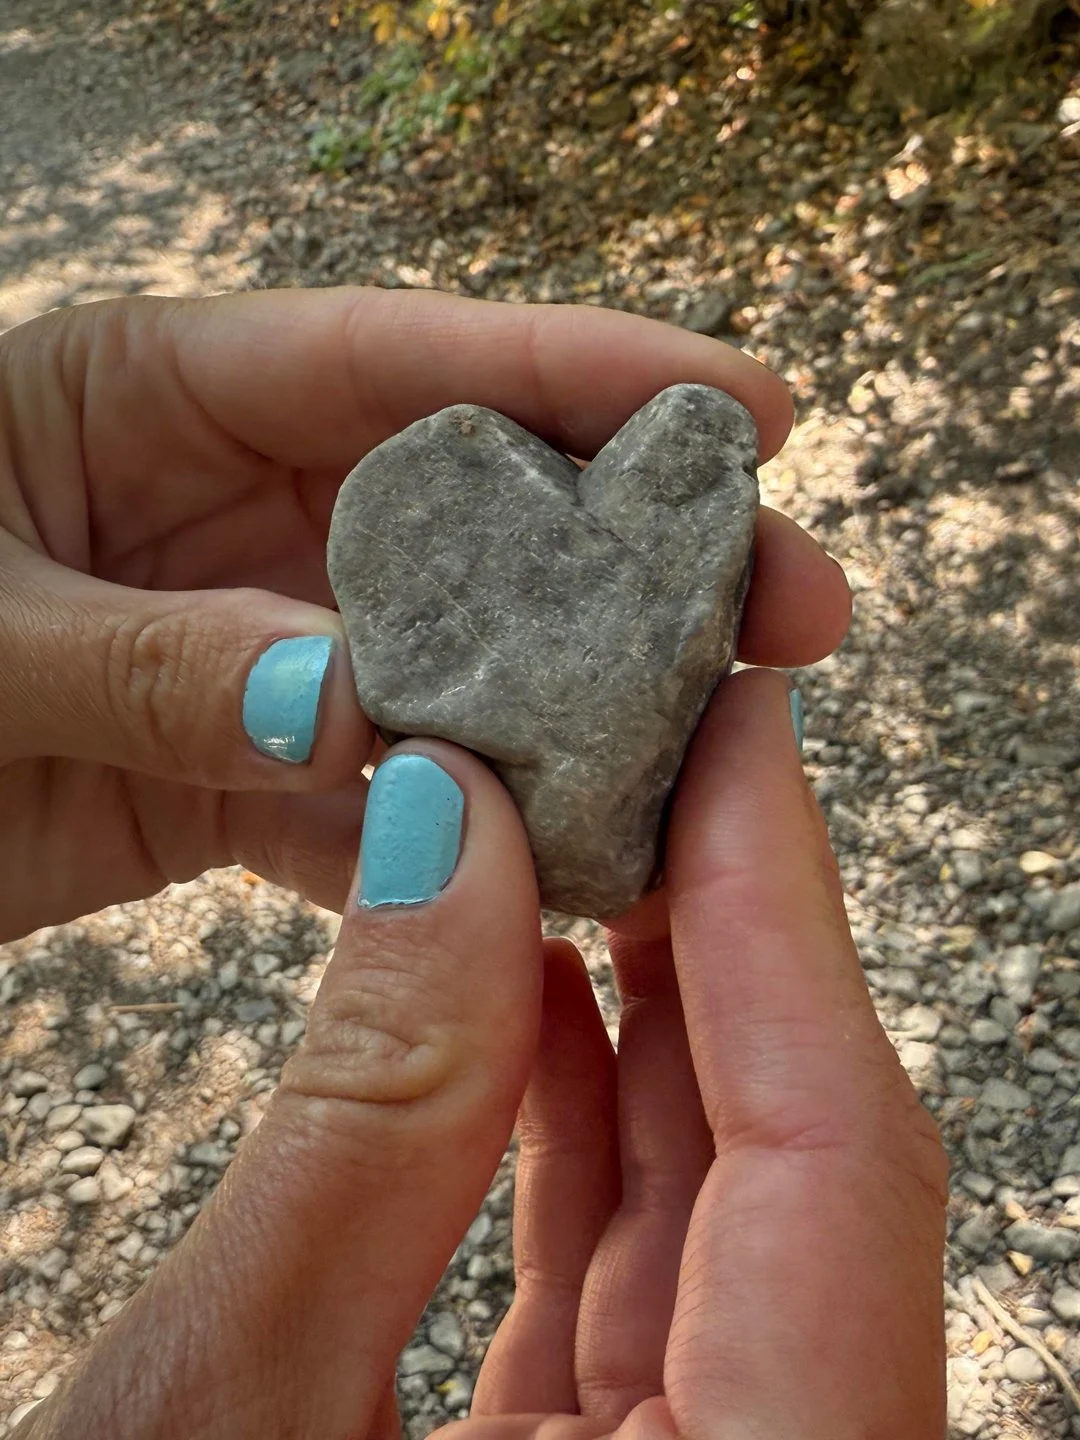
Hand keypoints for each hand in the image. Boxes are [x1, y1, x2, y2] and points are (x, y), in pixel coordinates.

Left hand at [0, 288, 848, 939]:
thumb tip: (350, 705)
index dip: (580, 375)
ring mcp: (249, 651)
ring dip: (570, 722)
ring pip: (447, 676)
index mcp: (152, 392)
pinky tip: (554, 873)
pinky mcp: (236, 779)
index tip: (742, 409)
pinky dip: (456, 844)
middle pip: (471, 523)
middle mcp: (230, 511)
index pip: (399, 363)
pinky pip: (374, 806)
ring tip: (702, 761)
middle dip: (634, 563)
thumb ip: (143, 658)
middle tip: (792, 609)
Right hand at [16, 671, 946, 1439]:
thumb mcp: (218, 1425)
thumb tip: (447, 839)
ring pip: (721, 1212)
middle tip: (654, 748)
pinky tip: (516, 992)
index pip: (839, 1162)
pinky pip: (632, 1275)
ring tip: (574, 839)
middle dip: (718, 930)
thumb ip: (363, 1128)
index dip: (787, 909)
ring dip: (647, 1011)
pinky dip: (576, 1121)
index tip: (741, 733)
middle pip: (799, 1170)